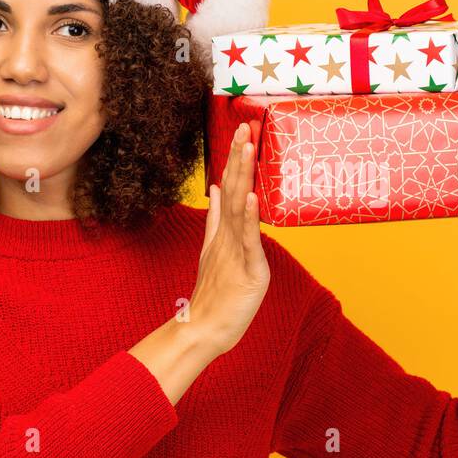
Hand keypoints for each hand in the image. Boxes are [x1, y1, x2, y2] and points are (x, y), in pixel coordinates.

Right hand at [190, 121, 270, 355]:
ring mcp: (236, 251)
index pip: (230, 188)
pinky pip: (249, 240)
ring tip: (248, 150)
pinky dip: (250, 218)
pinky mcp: (248, 269)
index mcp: (223, 231)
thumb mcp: (213, 250)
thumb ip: (215, 219)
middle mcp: (227, 236)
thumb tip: (217, 189)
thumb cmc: (214, 295)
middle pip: (234, 191)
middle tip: (246, 127)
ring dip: (244, 177)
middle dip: (240, 158)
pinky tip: (253, 197)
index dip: (236, 160)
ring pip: (240, 208)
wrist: (204, 330)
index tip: (242, 132)